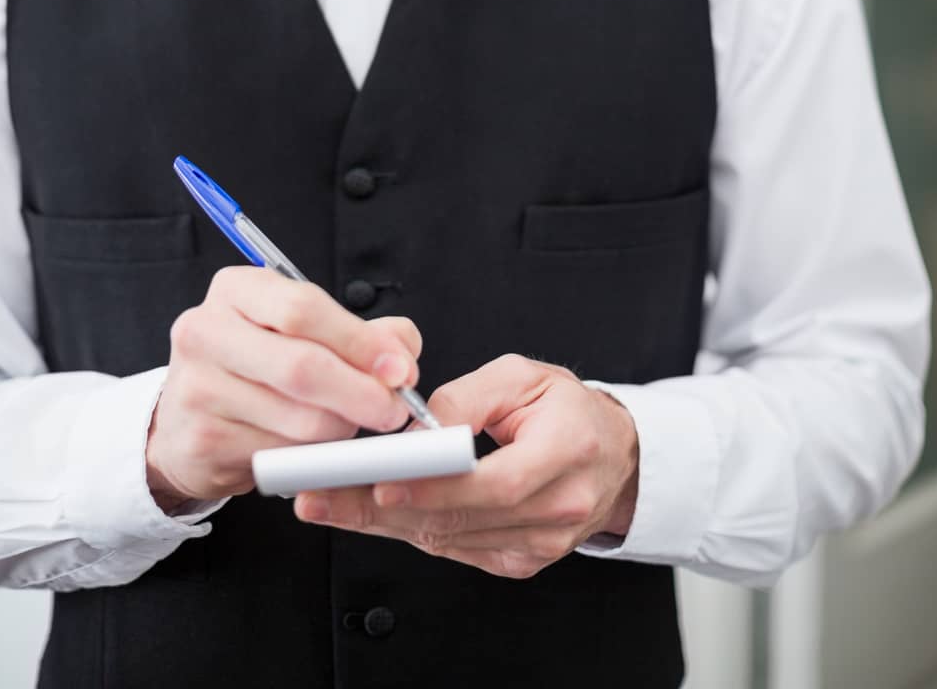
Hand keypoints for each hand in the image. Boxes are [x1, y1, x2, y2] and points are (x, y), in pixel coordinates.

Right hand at [145, 266, 421, 509]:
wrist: (185, 419)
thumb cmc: (255, 364)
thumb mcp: (300, 330)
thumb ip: (360, 333)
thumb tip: (403, 352)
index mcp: (235, 290)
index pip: (303, 309)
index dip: (359, 341)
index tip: (400, 367)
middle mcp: (206, 332)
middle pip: (301, 365)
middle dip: (360, 392)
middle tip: (393, 408)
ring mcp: (197, 388)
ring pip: (297, 418)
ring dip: (342, 428)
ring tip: (353, 424)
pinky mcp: (202, 440)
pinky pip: (281, 456)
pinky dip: (313, 456)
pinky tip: (318, 447)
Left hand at [292, 353, 639, 578]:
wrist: (614, 454)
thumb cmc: (568, 410)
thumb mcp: (523, 376)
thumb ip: (467, 398)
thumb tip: (416, 426)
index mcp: (565, 452)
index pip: (491, 481)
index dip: (432, 486)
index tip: (380, 480)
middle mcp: (556, 507)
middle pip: (458, 518)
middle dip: (380, 507)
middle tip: (322, 494)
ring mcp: (540, 543)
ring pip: (449, 540)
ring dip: (385, 522)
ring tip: (332, 500)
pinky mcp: (522, 561)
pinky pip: (456, 550)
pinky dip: (414, 529)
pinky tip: (377, 513)